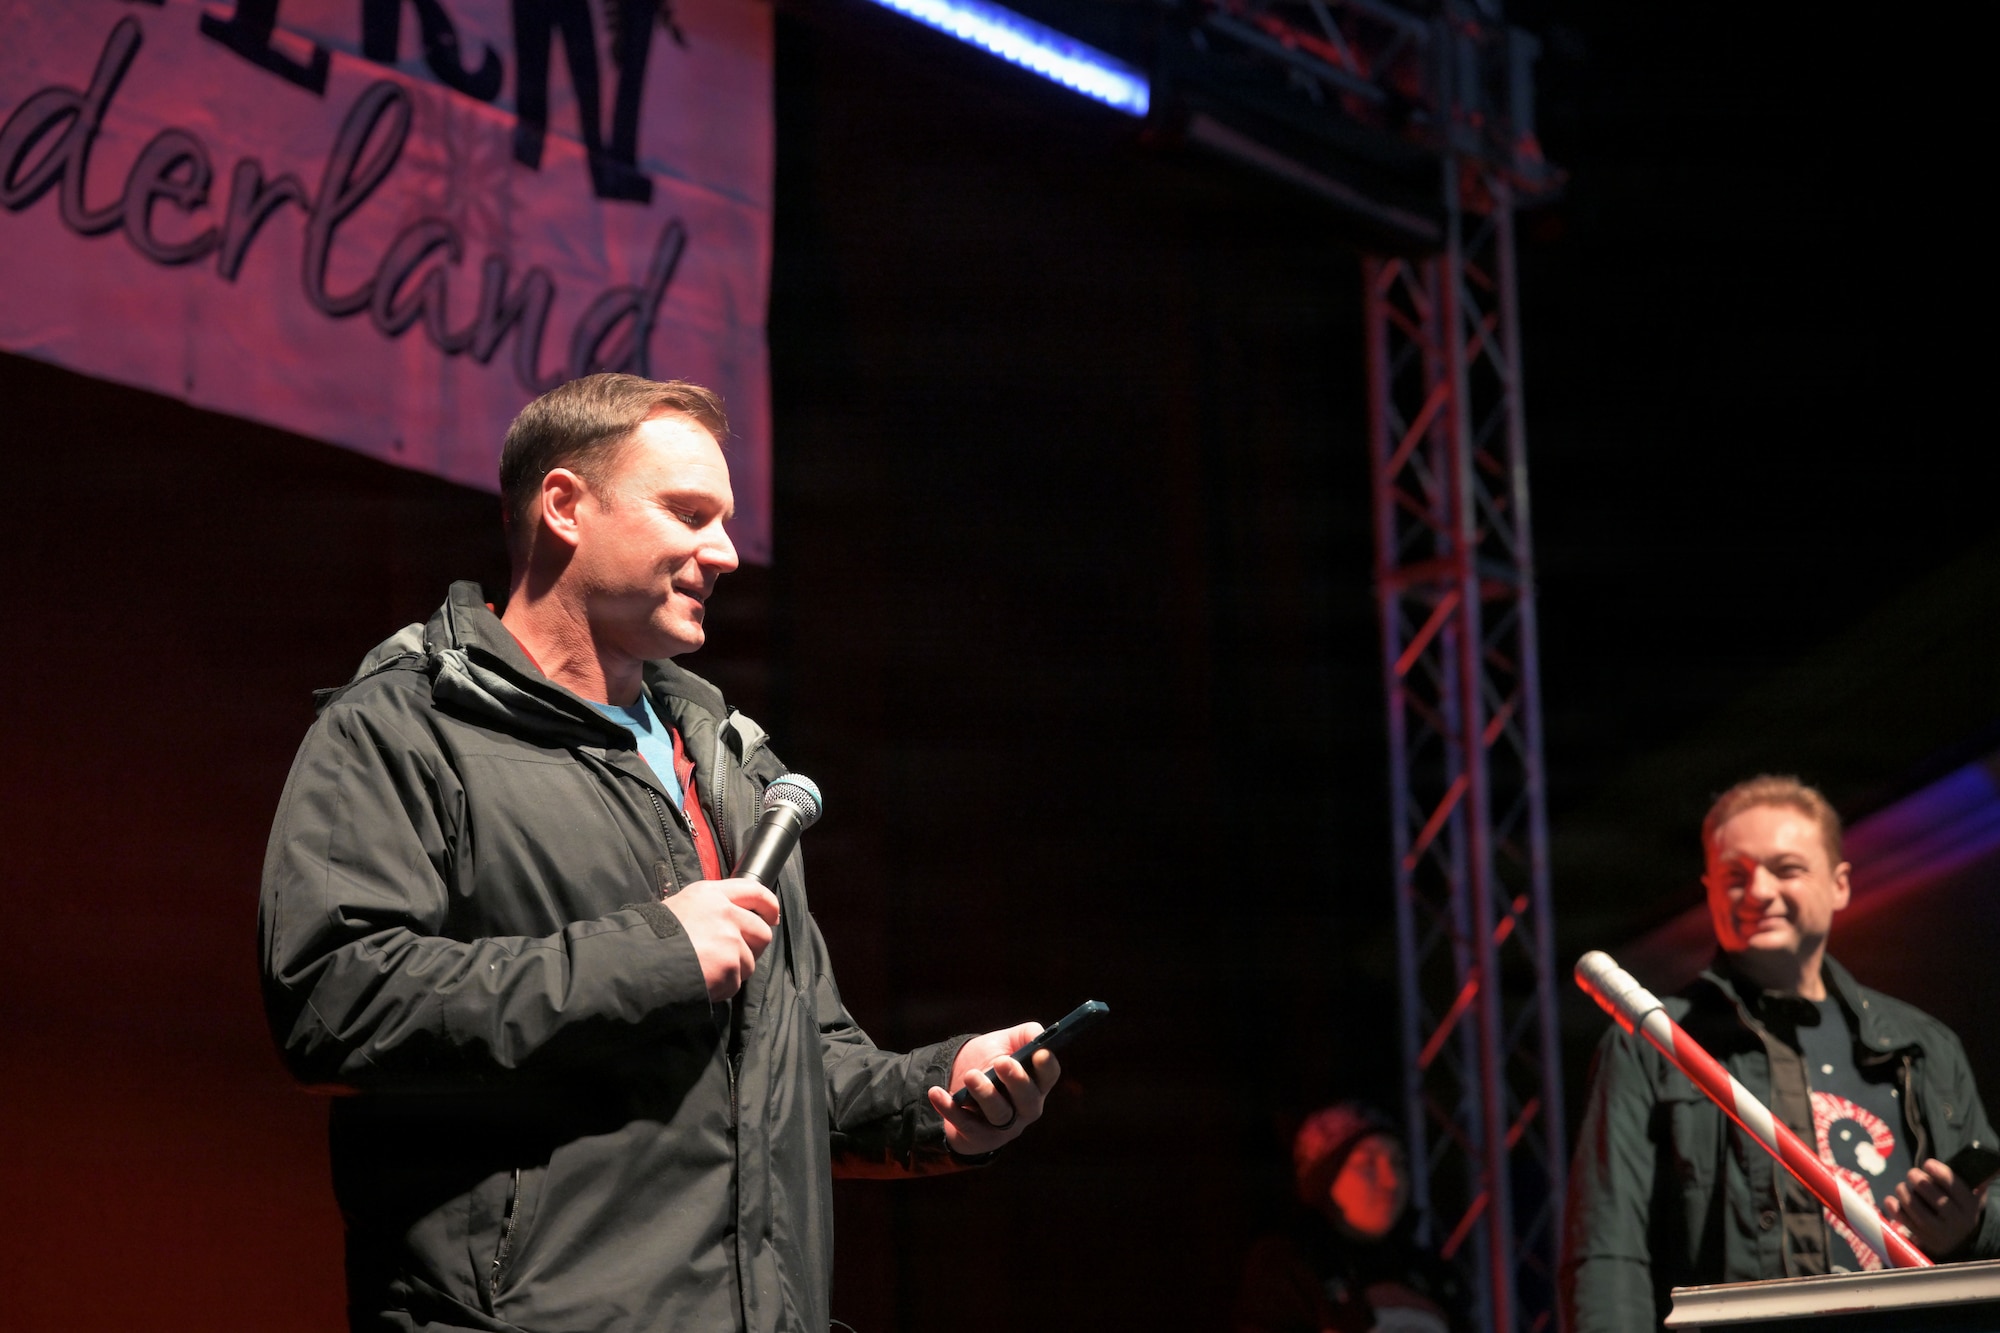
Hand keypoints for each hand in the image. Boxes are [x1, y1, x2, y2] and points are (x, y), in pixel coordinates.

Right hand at [663, 878, 779, 999]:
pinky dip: (722, 988)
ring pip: (750, 961)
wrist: (639, 963)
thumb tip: (729, 921)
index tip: (772, 916)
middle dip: (754, 947)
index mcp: (711, 895)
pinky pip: (735, 983)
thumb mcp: (679, 907)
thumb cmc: (651, 936)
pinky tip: (703, 982)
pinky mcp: (730, 967)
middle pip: (762, 931)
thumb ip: (708, 910)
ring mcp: (730, 941)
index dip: (769, 905)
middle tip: (735, 956)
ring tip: (707, 970)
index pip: (754, 891)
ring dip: (734, 971)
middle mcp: (726, 914)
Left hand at [926, 1022, 1060, 1154]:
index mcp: (1036, 1083)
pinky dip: (950, 1109)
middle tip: (1001, 1062)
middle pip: (1027, 1100)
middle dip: (1016, 1081)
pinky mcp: (978, 1137)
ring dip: (985, 1094)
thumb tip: (1039, 1037)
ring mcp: (1004, 1126)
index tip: (1040, 1052)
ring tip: (970, 1076)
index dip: (1047, 1066)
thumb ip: (1026, 1035)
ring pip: (999, 1114)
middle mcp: (1025, 1108)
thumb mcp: (1007, 1043)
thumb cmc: (989, 1061)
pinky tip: (937, 1093)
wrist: (958, 1083)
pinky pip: (965, 1124)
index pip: (1049, 1077)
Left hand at [1881, 1157, 1985, 1257]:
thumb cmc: (1961, 1205)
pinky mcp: (1927, 1242)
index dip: (1940, 1173)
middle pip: (1937, 1200)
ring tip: (1901, 1186)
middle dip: (1920, 1182)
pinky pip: (1908, 1225)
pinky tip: (1890, 1200)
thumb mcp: (1973, 1193)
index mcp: (1971, 1206)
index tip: (1927, 1162)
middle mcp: (1959, 1222)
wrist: (1959, 1237)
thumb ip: (1977, 1179)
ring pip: (1920, 1213)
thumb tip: (1993, 1165)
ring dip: (1905, 1195)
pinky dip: (1896, 1211)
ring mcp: (1942, 1234)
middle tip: (1911, 1173)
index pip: (1956, 1187)